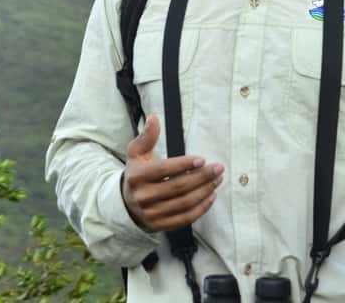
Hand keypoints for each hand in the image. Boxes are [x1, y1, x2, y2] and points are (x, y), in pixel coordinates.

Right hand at [121, 114, 223, 231]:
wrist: (126, 204)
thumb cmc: (137, 174)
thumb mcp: (136, 154)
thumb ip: (147, 137)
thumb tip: (154, 117)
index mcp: (136, 177)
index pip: (164, 170)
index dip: (184, 165)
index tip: (202, 160)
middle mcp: (143, 197)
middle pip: (178, 187)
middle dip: (202, 177)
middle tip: (218, 168)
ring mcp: (151, 213)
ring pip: (185, 203)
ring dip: (205, 191)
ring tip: (217, 180)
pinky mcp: (160, 225)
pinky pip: (185, 218)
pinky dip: (201, 208)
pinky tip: (211, 196)